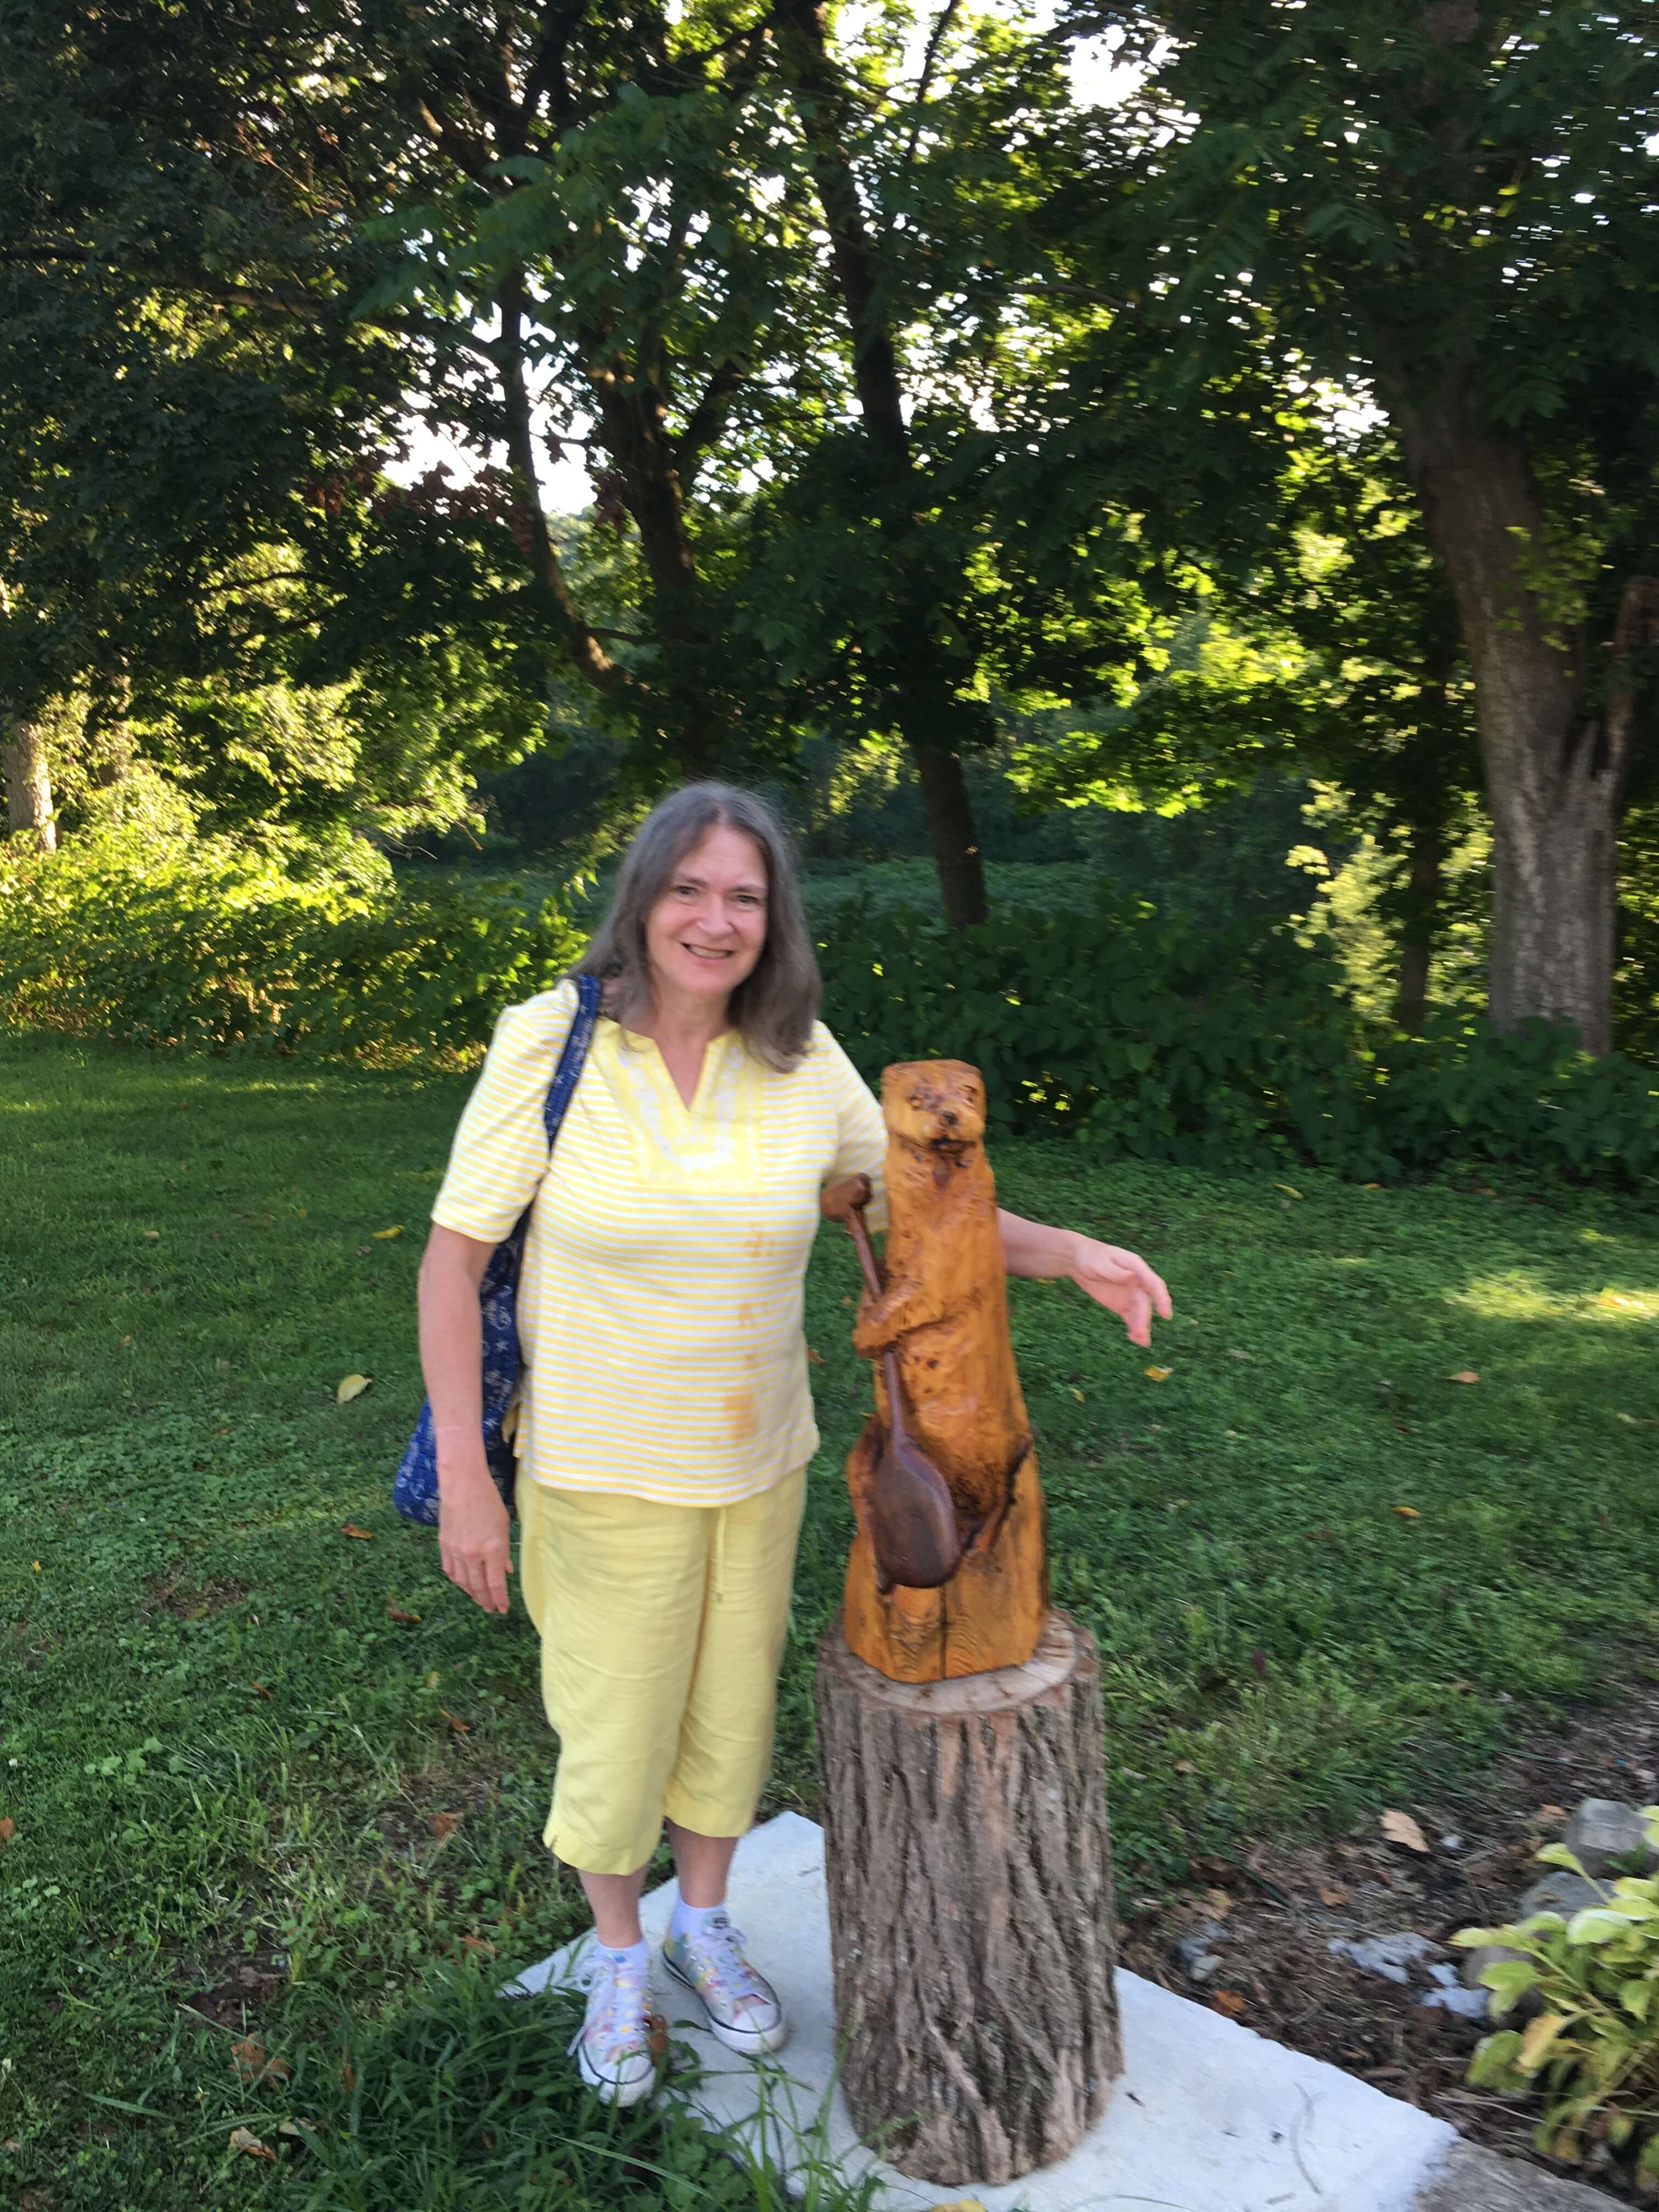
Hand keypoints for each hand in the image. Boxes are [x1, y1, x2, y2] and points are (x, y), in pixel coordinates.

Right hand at [439, 1466, 512, 1613]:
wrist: (463, 1486)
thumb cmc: (489, 1501)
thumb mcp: (504, 1526)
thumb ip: (504, 1552)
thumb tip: (505, 1571)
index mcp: (492, 1550)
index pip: (496, 1584)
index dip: (500, 1600)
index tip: (503, 1609)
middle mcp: (473, 1555)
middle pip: (478, 1587)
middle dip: (486, 1601)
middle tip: (491, 1609)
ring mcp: (456, 1552)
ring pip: (462, 1582)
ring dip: (471, 1594)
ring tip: (478, 1599)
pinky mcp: (444, 1546)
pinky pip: (449, 1570)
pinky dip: (457, 1581)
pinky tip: (463, 1584)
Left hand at [1067, 1235, 1171, 1348]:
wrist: (1078, 1261)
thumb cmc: (1089, 1256)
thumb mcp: (1099, 1263)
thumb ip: (1115, 1271)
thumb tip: (1132, 1277)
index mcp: (1136, 1268)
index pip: (1154, 1284)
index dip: (1162, 1299)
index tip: (1165, 1314)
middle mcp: (1137, 1282)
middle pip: (1145, 1303)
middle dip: (1144, 1318)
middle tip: (1139, 1333)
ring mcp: (1130, 1294)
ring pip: (1140, 1313)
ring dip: (1142, 1326)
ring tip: (1140, 1341)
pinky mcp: (1121, 1304)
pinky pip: (1131, 1318)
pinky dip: (1133, 1328)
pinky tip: (1133, 1338)